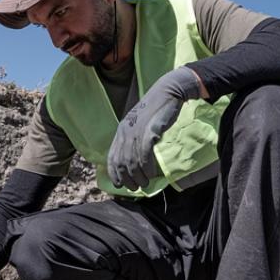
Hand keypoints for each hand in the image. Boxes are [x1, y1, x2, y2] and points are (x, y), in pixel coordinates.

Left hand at [107, 67, 202, 189]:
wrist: (168, 92)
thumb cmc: (157, 110)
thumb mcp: (140, 124)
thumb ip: (135, 138)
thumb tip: (136, 159)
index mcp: (121, 131)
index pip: (112, 157)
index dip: (114, 173)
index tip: (120, 185)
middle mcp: (125, 132)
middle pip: (121, 162)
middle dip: (127, 179)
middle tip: (136, 188)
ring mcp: (136, 131)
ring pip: (132, 161)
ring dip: (138, 176)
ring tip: (145, 184)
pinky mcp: (149, 130)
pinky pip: (144, 154)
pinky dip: (147, 167)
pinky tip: (151, 174)